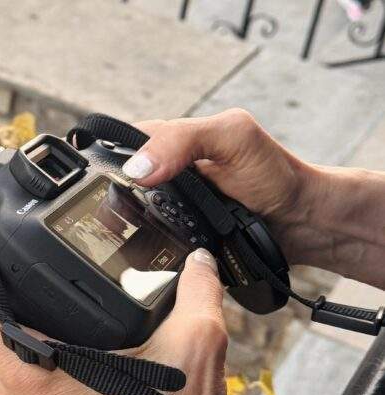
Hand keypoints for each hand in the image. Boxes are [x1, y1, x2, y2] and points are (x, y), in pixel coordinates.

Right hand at [122, 108, 316, 263]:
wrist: (300, 224)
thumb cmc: (273, 174)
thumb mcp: (231, 138)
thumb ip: (183, 140)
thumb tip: (136, 168)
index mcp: (172, 140)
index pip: (123, 143)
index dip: (108, 159)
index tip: (100, 178)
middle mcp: (165, 172)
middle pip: (119, 182)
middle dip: (110, 196)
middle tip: (107, 213)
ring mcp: (169, 206)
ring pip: (128, 214)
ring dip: (123, 225)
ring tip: (117, 235)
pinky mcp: (175, 236)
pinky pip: (146, 241)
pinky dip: (140, 246)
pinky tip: (138, 251)